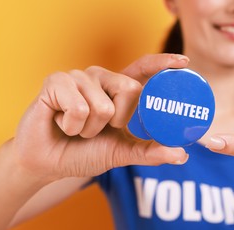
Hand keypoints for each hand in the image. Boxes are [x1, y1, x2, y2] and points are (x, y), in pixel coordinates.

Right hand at [13, 54, 189, 180]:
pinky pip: (78, 108)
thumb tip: (182, 155)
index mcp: (119, 88)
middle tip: (99, 128)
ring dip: (91, 130)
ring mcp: (79, 76)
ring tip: (78, 128)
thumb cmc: (85, 152)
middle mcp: (102, 77)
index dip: (163, 63)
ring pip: (103, 106)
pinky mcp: (56, 81)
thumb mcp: (123, 152)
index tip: (184, 63)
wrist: (49, 162)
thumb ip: (151, 152)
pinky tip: (61, 122)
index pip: (144, 67)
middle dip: (116, 122)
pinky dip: (71, 126)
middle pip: (130, 89)